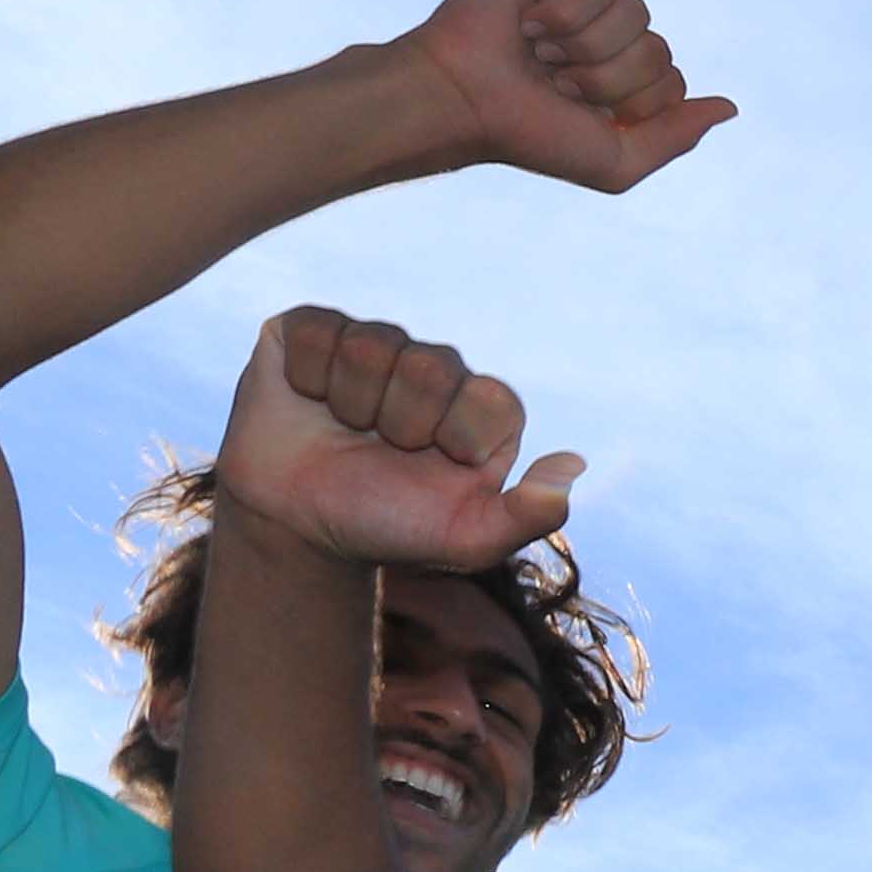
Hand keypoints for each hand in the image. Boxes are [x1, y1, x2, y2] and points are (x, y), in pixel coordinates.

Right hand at [212, 310, 579, 570]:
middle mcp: (434, 368)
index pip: (493, 396)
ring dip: (354, 405)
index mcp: (481, 409)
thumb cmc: (386, 527)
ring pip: (373, 348)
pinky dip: (308, 379)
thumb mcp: (466, 540)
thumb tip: (574, 464)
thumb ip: (530, 514)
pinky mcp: (312, 331)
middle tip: (384, 450)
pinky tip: (310, 401)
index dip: (458, 436)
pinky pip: (318, 332)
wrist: (297, 525)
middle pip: (431, 368)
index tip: (439, 464)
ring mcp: (375, 344)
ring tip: (347, 430)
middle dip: (402, 425)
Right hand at [398, 0, 734, 195]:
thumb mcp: (616, 161)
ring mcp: (582, 10)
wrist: (465, 101)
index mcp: (623, 89)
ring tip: (543, 58)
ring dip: (590, 48)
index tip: (584, 114)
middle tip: (558, 86)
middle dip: (611, 80)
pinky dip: (568, 16)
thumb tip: (730, 107)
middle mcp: (607, 48)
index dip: (636, 104)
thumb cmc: (531, 136)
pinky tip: (530, 27)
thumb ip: (677, 137)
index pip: (673, 85)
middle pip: (660, 52)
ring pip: (638, 15)